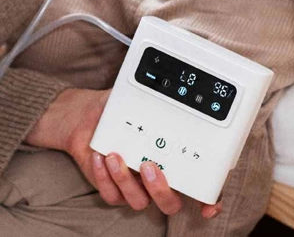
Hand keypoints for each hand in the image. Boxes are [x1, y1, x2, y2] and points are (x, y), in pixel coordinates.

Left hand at [26, 88, 222, 217]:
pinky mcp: (111, 188)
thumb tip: (163, 87)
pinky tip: (100, 157)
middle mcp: (156, 179)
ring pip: (139, 201)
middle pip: (170, 203)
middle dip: (161, 190)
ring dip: (127, 182)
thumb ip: (152, 98)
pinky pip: (111, 194)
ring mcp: (134, 186)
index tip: (208, 207)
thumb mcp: (137, 99)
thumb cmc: (116, 110)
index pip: (198, 189)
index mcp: (171, 161)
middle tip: (149, 166)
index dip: (208, 201)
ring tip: (116, 157)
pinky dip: (104, 177)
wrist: (85, 118)